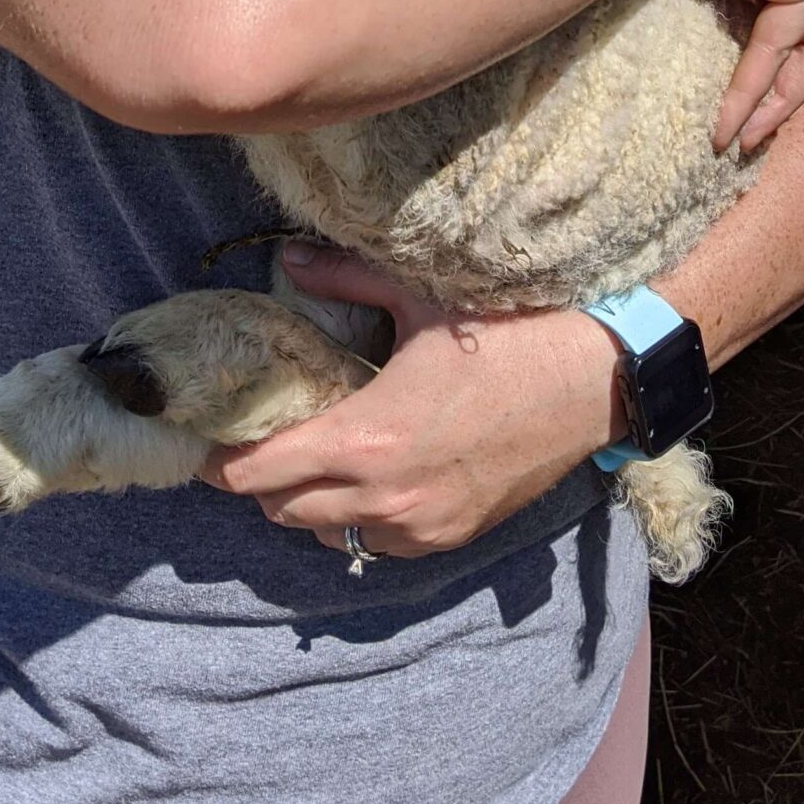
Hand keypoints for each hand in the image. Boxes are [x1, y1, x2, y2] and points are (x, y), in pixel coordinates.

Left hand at [200, 245, 625, 560]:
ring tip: (313, 452)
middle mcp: (385, 496)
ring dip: (306, 500)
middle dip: (258, 477)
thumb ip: (342, 278)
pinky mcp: (453, 535)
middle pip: (279, 508)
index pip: (257, 472)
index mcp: (364, 439)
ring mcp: (421, 525)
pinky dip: (356, 516)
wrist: (596, 380)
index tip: (208, 435)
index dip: (221, 457)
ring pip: (326, 531)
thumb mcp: (418, 297)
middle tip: (259, 435)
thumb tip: (288, 261)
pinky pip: (376, 543)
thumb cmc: (507, 333)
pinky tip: (369, 474)